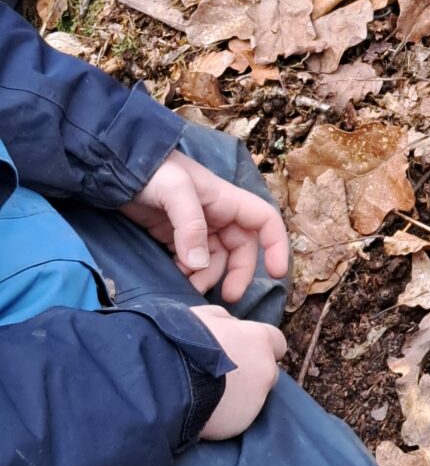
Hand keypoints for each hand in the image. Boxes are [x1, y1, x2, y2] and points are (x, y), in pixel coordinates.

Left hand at [121, 150, 290, 303]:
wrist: (118, 169)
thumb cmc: (154, 171)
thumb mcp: (175, 191)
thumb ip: (190, 226)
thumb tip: (199, 265)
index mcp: (226, 200)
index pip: (264, 221)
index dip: (276, 245)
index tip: (276, 273)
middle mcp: (217, 215)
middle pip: (242, 248)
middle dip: (238, 273)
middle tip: (227, 297)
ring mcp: (196, 228)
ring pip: (216, 259)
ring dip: (208, 276)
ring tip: (188, 284)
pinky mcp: (175, 238)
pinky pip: (192, 262)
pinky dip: (188, 273)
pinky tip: (175, 276)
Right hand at [188, 305, 286, 439]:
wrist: (166, 382)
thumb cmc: (186, 341)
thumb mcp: (206, 316)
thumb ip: (227, 322)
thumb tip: (232, 327)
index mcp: (260, 340)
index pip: (276, 342)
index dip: (260, 346)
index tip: (245, 350)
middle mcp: (267, 370)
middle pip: (266, 371)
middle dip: (250, 372)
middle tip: (222, 376)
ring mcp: (257, 400)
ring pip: (253, 397)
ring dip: (238, 395)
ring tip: (210, 395)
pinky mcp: (241, 424)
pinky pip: (237, 418)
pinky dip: (226, 415)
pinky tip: (206, 411)